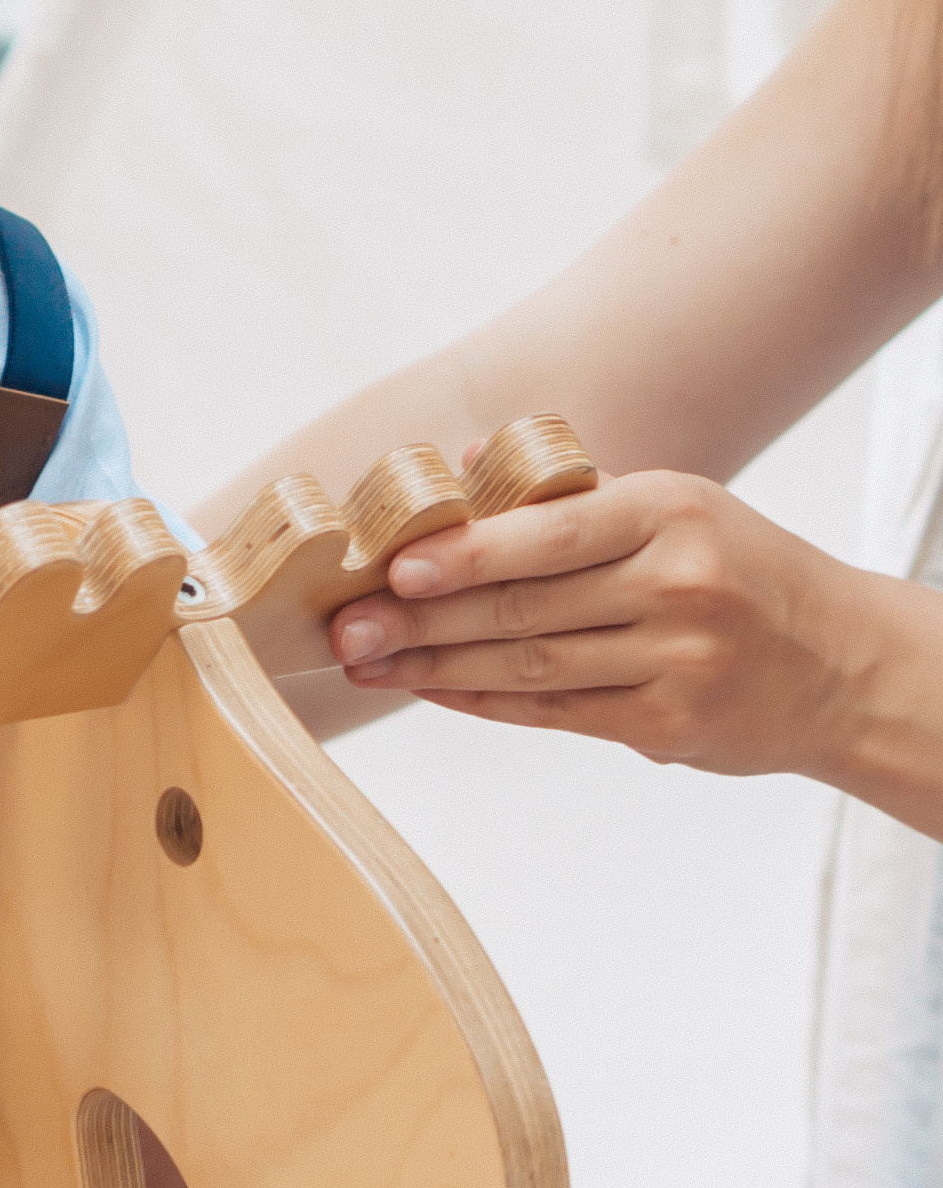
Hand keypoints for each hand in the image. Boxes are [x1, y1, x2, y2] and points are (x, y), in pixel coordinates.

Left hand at [325, 466, 886, 781]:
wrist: (840, 664)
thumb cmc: (738, 571)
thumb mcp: (675, 507)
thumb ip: (569, 491)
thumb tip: (463, 461)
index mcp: (670, 513)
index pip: (549, 533)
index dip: (464, 555)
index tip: (394, 568)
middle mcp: (677, 586)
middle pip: (523, 609)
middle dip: (422, 621)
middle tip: (347, 630)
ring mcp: (675, 663)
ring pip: (528, 667)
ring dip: (435, 667)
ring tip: (369, 664)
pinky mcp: (668, 726)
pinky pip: (553, 713)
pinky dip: (483, 701)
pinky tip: (430, 688)